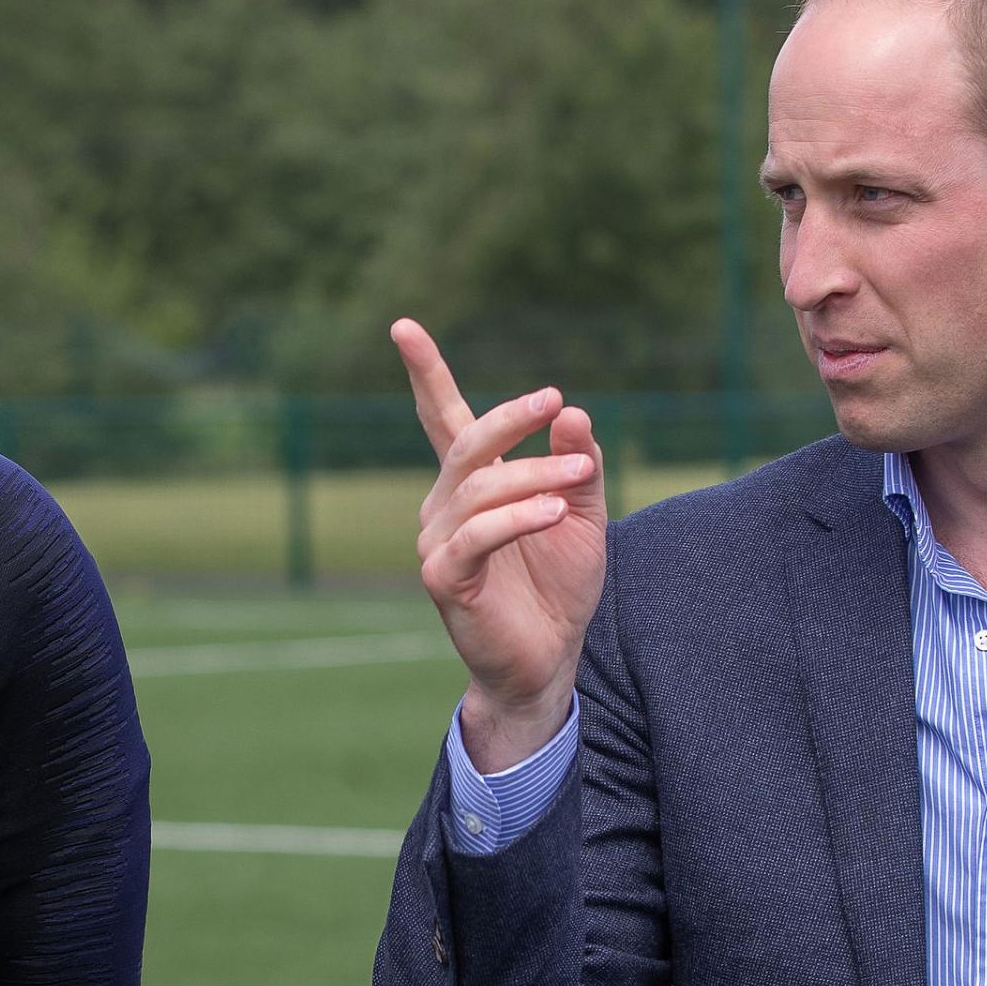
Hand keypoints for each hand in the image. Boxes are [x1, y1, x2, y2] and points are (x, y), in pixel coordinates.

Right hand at [398, 318, 606, 772]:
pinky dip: (516, 518)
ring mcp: (437, 542)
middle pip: (466, 443)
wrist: (548, 659)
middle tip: (557, 401)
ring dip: (535, 476)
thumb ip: (580, 465)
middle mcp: (443, 506)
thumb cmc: (558, 586)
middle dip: (511, 417)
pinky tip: (553, 513)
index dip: (425, 373)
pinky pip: (477, 535)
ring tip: (581, 481)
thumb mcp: (583, 516)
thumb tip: (575, 413)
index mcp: (470, 485)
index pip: (441, 419)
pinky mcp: (444, 578)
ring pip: (479, 488)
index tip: (403, 326)